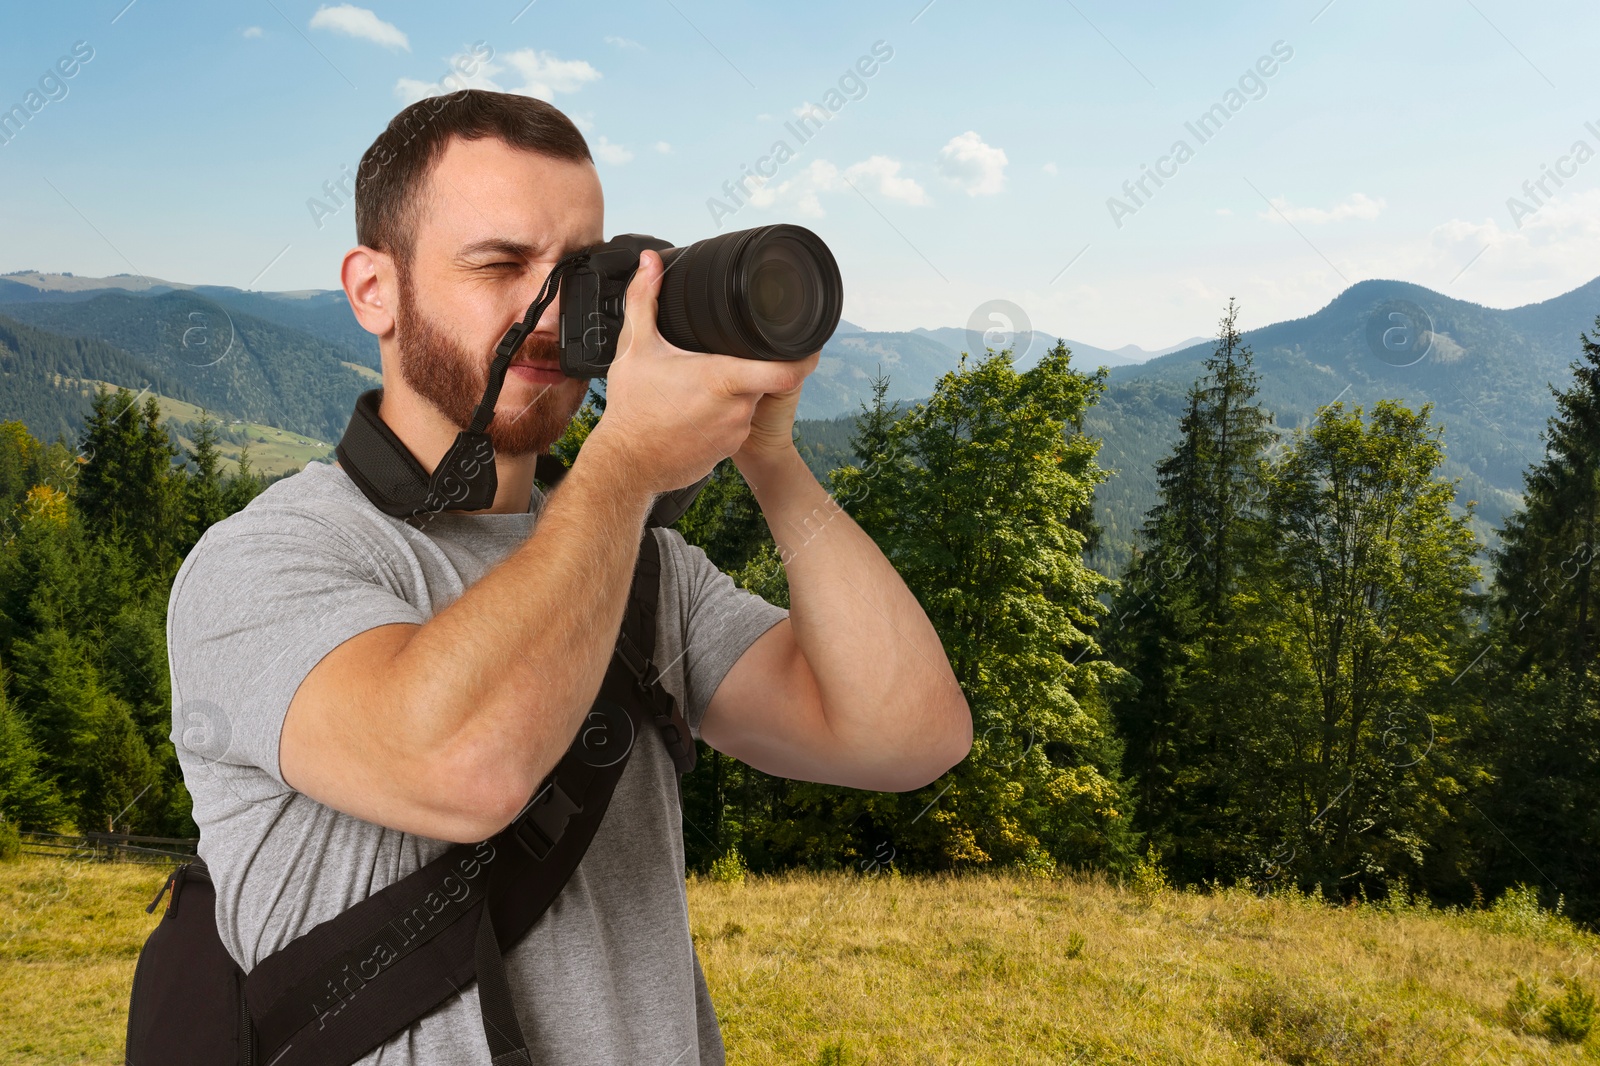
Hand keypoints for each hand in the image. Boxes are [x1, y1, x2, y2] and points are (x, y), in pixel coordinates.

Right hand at [582, 250, 812, 496]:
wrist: (625, 464)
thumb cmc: (631, 409)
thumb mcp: (635, 347)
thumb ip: (644, 299)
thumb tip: (650, 263)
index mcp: (724, 379)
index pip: (787, 370)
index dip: (803, 356)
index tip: (803, 344)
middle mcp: (737, 409)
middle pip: (762, 380)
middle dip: (749, 368)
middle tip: (724, 357)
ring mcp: (734, 433)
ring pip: (747, 403)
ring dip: (733, 393)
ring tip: (701, 387)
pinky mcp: (725, 452)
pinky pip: (733, 426)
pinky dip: (721, 416)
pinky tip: (696, 411)